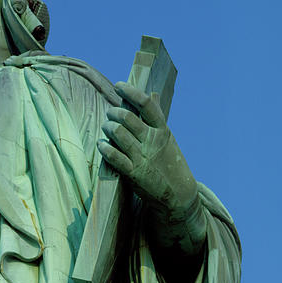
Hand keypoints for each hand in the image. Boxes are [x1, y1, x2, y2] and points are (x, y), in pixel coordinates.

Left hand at [99, 81, 206, 272]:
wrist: (179, 197)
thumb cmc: (170, 163)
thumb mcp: (168, 138)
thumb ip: (157, 117)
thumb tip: (153, 94)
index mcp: (162, 130)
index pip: (146, 105)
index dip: (131, 92)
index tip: (119, 85)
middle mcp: (152, 141)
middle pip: (126, 118)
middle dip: (113, 112)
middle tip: (110, 114)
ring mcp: (142, 157)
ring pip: (117, 133)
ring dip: (107, 127)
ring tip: (107, 128)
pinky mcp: (133, 173)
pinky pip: (113, 156)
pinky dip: (104, 148)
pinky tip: (102, 145)